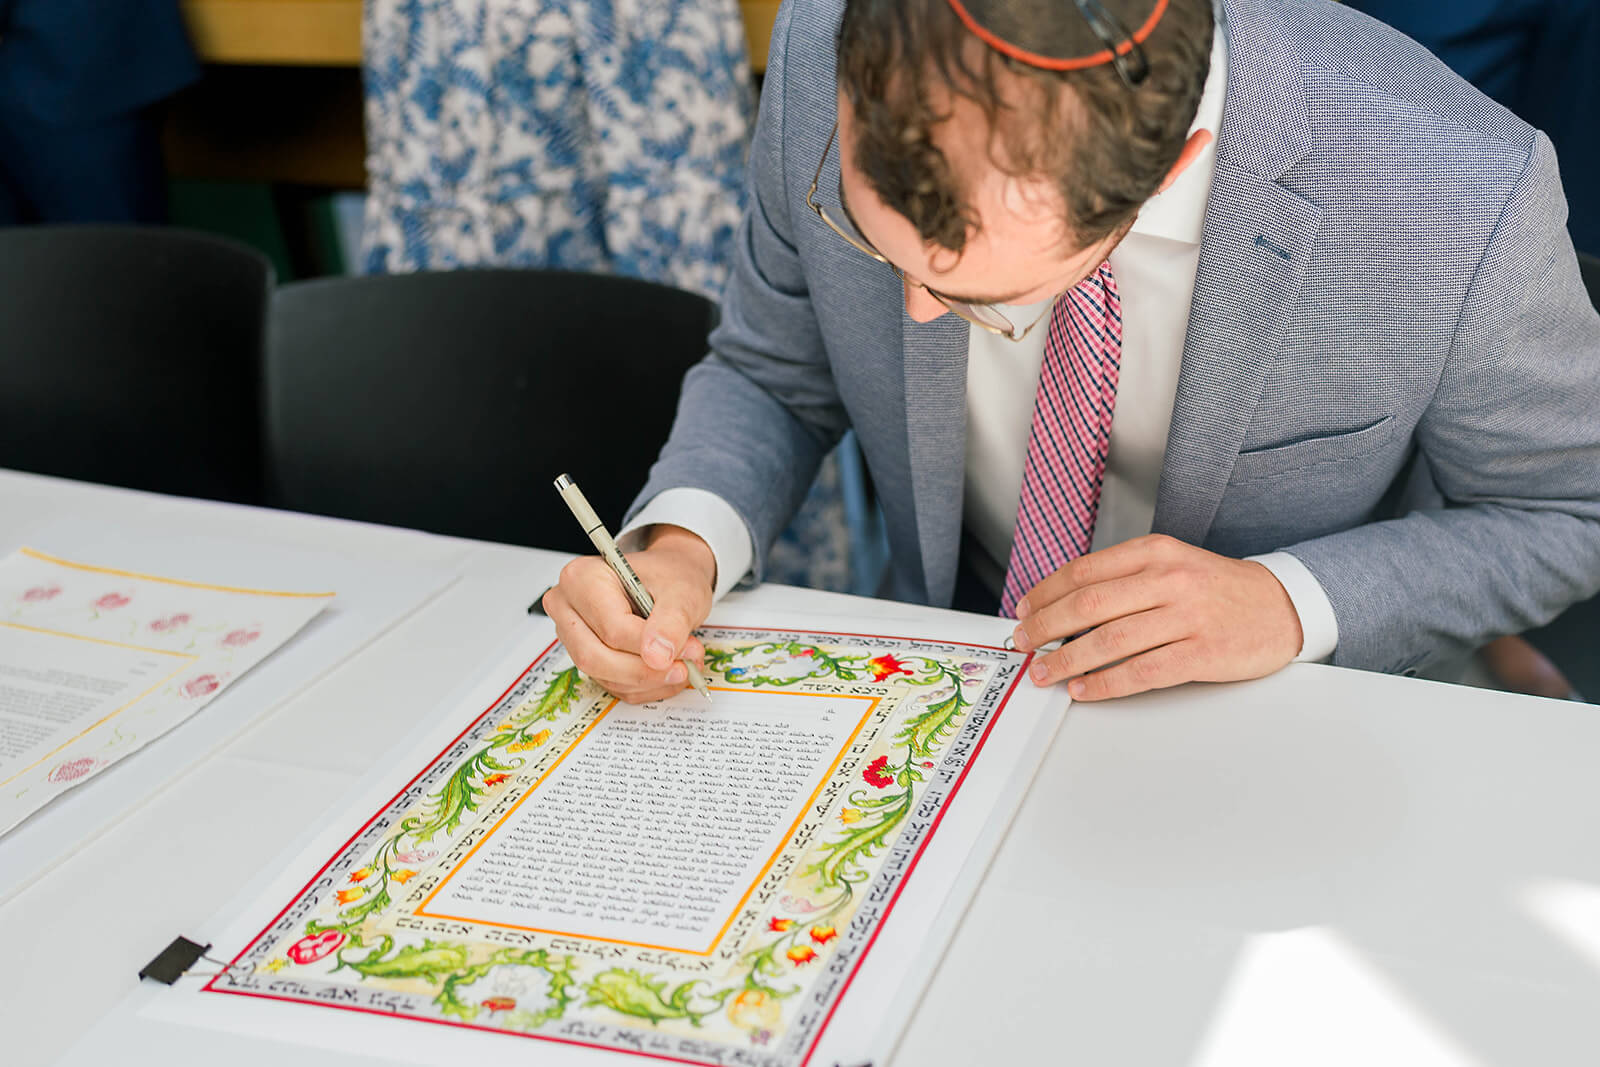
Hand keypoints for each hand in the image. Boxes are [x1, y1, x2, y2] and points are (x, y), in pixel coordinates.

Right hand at [542, 525, 715, 703]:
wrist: (672, 577)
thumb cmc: (670, 575)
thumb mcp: (682, 591)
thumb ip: (671, 622)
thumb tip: (657, 656)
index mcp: (582, 578)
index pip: (611, 628)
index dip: (650, 647)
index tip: (687, 651)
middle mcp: (568, 607)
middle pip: (595, 657)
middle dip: (645, 670)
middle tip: (684, 667)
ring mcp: (573, 636)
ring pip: (604, 676)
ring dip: (649, 680)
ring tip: (683, 664)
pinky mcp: (587, 656)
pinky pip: (612, 684)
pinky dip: (645, 685)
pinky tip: (667, 670)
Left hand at [1009, 533, 1302, 700]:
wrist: (1282, 606)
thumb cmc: (1217, 589)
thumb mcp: (1171, 565)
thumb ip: (1124, 579)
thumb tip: (1062, 605)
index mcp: (1155, 552)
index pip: (1083, 571)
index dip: (1045, 593)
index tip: (1024, 611)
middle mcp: (1168, 579)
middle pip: (1088, 605)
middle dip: (1045, 627)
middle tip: (1023, 644)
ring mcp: (1187, 616)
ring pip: (1109, 640)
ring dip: (1067, 660)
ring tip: (1044, 673)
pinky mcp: (1202, 653)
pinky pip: (1141, 671)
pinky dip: (1105, 683)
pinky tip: (1084, 689)